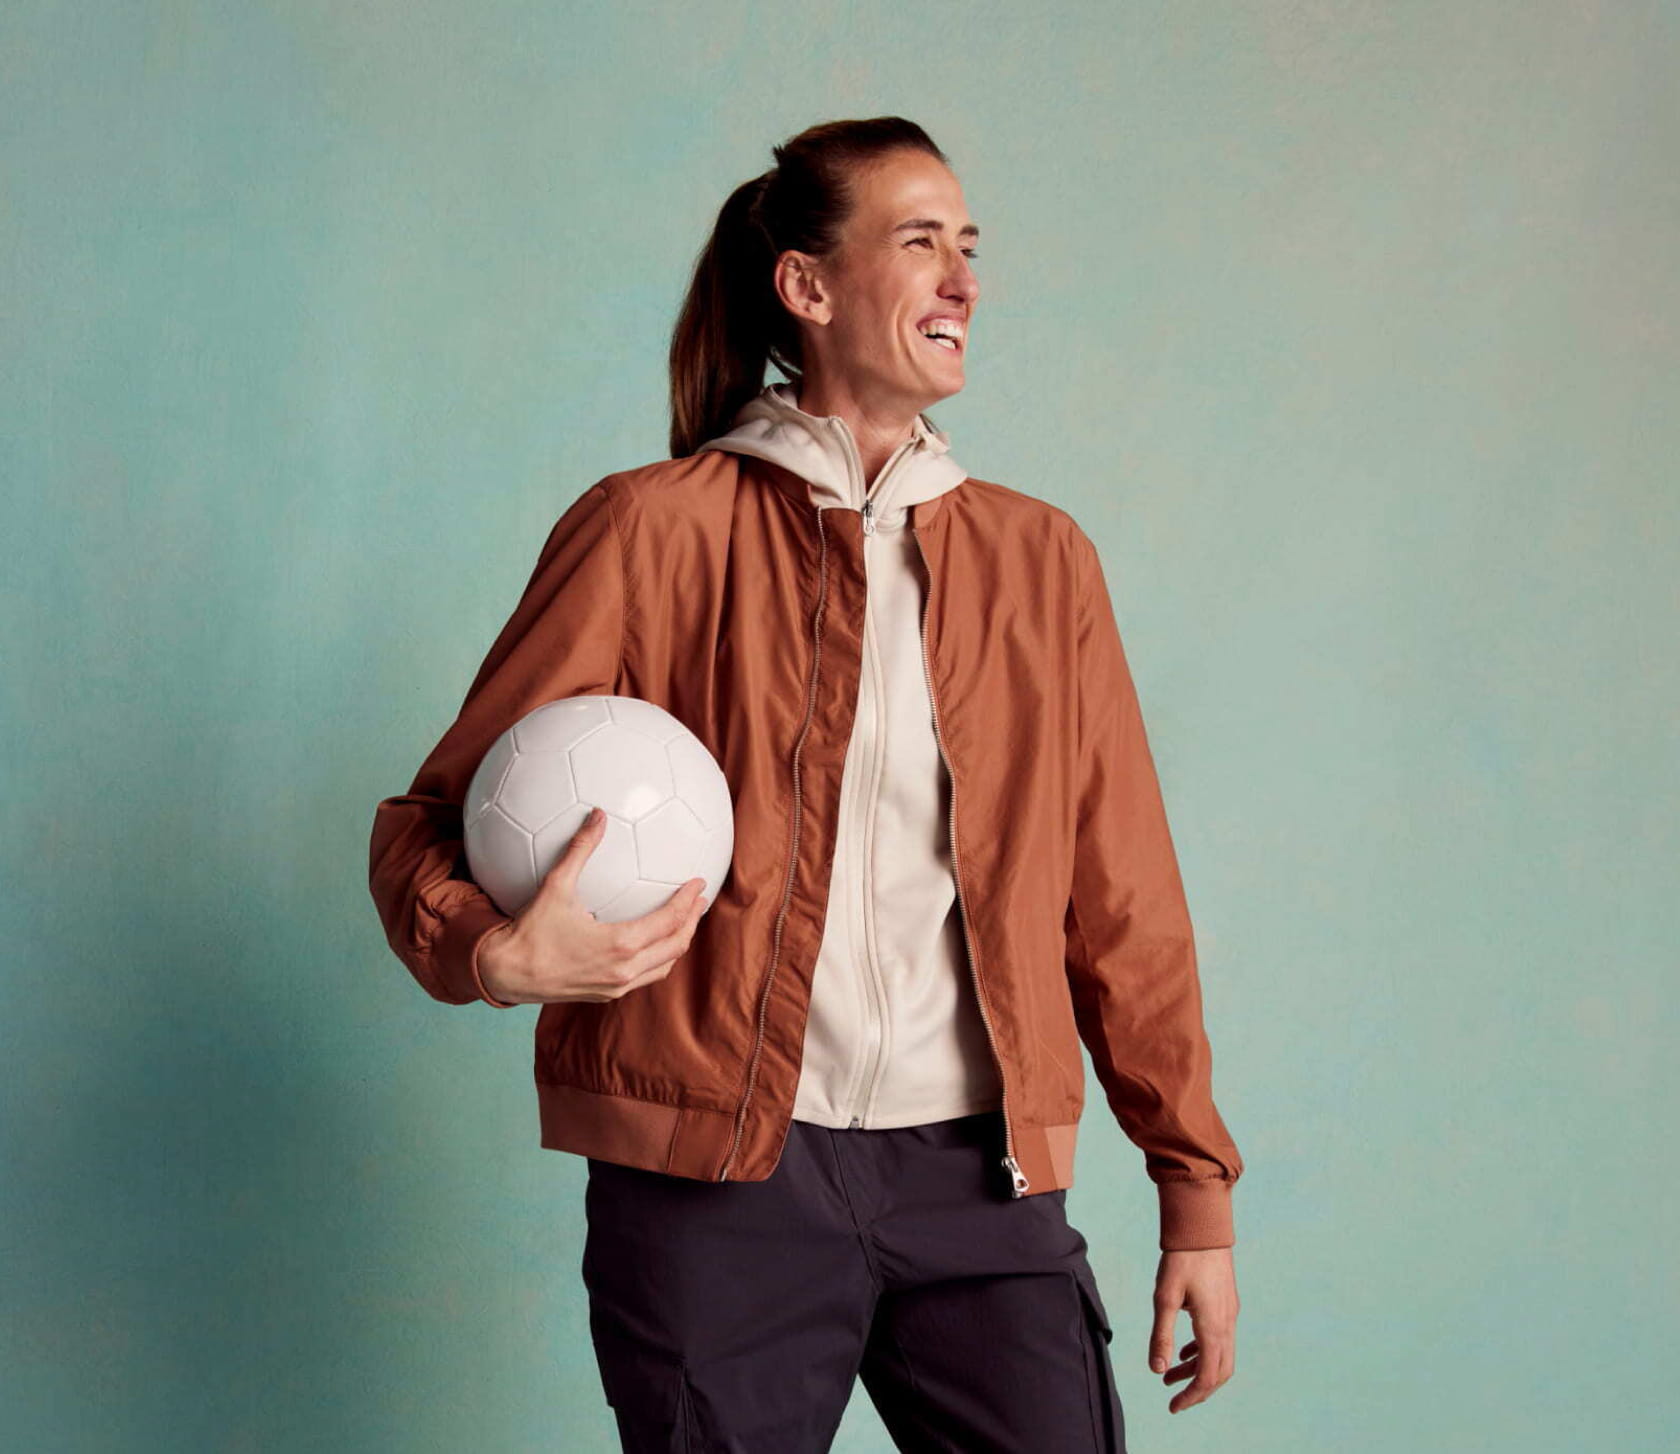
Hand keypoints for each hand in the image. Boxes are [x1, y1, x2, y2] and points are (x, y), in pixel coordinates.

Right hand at [479, 806, 709, 1003]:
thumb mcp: (556, 886)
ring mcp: (616, 986)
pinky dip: (659, 958)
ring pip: (664, 966)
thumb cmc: (530, 931)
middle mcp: (624, 970)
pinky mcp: (606, 994)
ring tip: (685, 920)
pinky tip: (655, 942)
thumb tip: (598, 816)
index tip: (699, 883)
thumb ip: (581, 849)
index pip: (669, 921)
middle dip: (692, 921)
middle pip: (675, 946)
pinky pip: (645, 977)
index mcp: (620, 944)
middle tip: (700, 899)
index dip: (688, 901)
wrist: (505, 973)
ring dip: (678, 942)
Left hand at [1148, 1246, 1238, 1413]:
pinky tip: (1184, 1351)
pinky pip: (1220, 1339)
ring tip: (1170, 1376)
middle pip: (1219, 1372)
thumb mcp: (1164, 1297)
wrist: (1203, 1227)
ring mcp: (1229, 1314)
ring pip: (1220, 1355)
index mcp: (1212, 1327)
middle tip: (1174, 1398)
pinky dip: (1203, 1351)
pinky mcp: (1226, 1303)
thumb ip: (1162, 1335)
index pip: (1207, 1376)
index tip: (1173, 1406)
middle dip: (1197, 1389)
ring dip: (1197, 1369)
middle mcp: (1226, 1324)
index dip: (1191, 1396)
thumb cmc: (1181, 1259)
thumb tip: (1157, 1370)